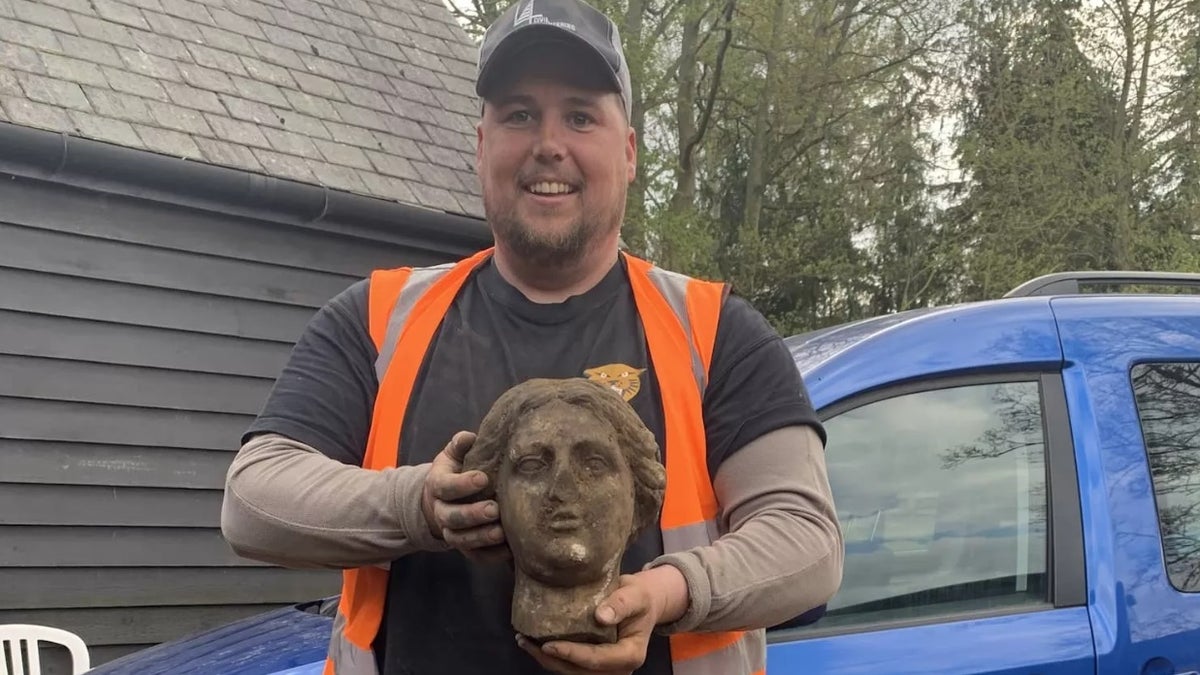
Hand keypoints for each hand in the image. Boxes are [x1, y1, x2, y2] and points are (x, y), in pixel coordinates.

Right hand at [421, 431, 509, 563]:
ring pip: (461, 540)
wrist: (441, 501)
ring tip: (501, 533)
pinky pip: (476, 556)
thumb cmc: (454, 472)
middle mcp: (441, 512)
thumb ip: (460, 445)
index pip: (445, 486)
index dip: (462, 484)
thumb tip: (469, 437)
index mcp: (437, 486)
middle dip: (472, 515)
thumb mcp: (452, 455)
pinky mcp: (466, 548)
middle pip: (452, 518)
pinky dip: (491, 556)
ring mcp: (452, 532)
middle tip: (494, 509)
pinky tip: (509, 550)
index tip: (483, 478)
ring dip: (481, 537)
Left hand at [516, 568, 686, 674]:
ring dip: (547, 661)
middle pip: (580, 671)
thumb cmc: (639, 597)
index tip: (548, 645)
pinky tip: (533, 643)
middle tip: (526, 641)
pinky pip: (570, 667)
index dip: (572, 654)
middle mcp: (618, 669)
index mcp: (631, 655)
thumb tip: (600, 616)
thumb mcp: (636, 594)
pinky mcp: (593, 665)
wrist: (642, 603)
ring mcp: (605, 670)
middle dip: (552, 660)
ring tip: (524, 641)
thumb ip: (621, 604)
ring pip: (572, 673)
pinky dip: (551, 658)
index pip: (597, 659)